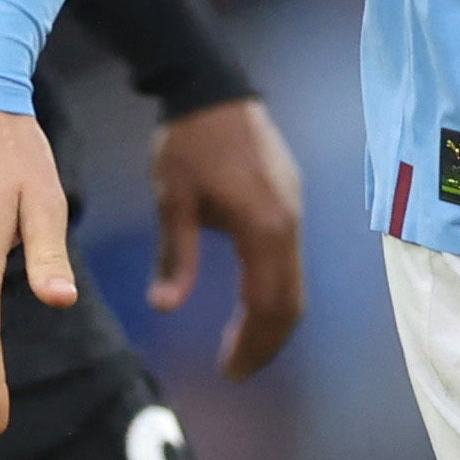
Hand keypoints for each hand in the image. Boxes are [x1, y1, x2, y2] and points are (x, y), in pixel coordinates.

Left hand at [149, 97, 307, 381]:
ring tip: (243, 346)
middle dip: (266, 342)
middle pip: (290, 302)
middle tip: (236, 370)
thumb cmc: (188, 143)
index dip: (251, 344)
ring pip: (295, 284)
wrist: (213, 87)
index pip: (267, 305)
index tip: (229, 372)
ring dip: (272, 320)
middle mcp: (289, 226)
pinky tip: (252, 303)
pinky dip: (275, 293)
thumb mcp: (172, 200)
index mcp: (263, 229)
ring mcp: (295, 213)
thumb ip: (175, 257)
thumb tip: (164, 308)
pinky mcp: (291, 202)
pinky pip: (290, 262)